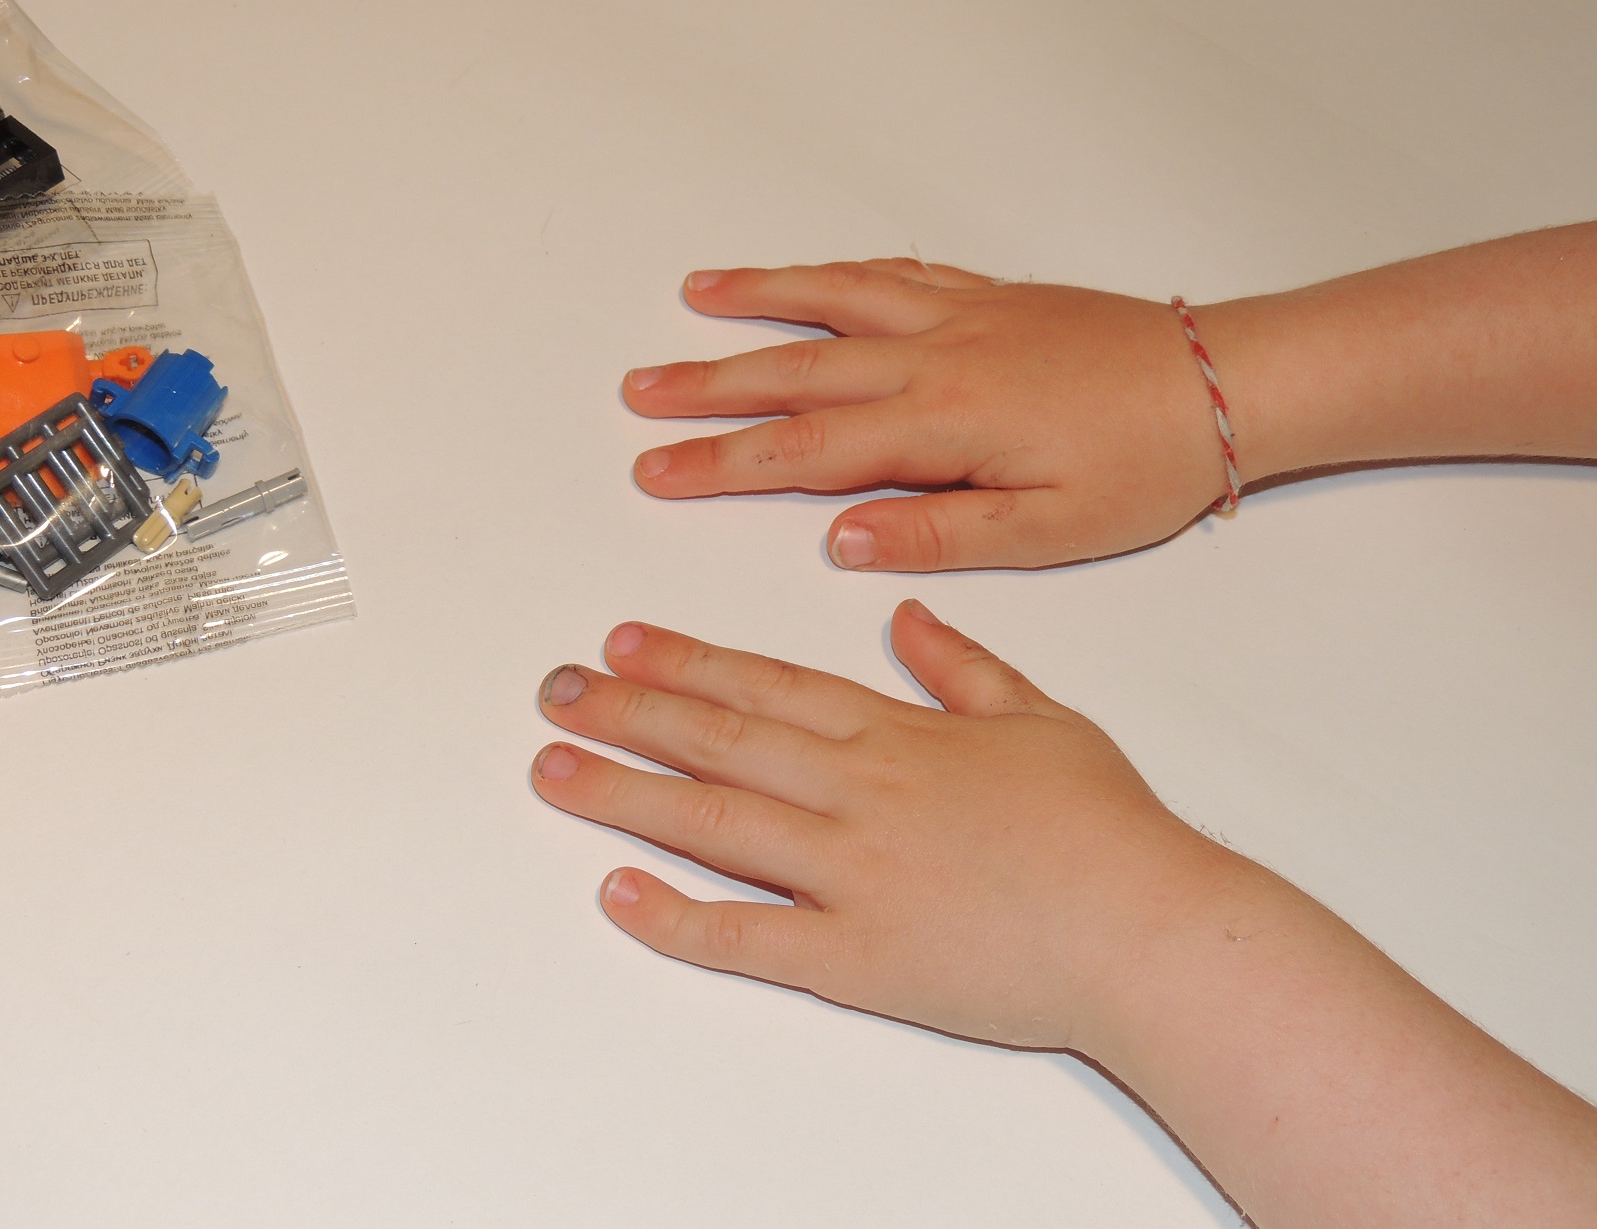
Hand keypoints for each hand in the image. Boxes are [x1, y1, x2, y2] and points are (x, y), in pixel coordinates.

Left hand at [531, 600, 1233, 1049]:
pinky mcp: (855, 957)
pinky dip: (676, 916)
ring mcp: (849, 875)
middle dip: (628, 711)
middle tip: (556, 691)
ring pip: (712, 822)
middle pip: (718, 741)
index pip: (766, 685)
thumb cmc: (1107, 828)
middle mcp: (858, 793)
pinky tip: (616, 891)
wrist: (1149, 930)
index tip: (623, 642)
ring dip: (623, 792)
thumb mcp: (1042, 718)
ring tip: (553, 769)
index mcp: (898, 735)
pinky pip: (747, 935)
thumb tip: (909, 615)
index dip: (687, 660)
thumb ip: (964, 665)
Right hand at [623, 260, 1235, 570]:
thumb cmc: (1145, 467)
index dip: (721, 462)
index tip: (656, 469)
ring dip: (760, 301)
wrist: (1226, 385)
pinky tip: (806, 277)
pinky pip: (892, 274)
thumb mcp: (1048, 532)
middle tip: (640, 392)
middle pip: (798, 371)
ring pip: (836, 303)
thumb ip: (938, 534)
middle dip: (710, 384)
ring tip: (695, 298)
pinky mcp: (988, 298)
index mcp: (943, 426)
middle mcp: (936, 358)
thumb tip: (839, 539)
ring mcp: (959, 318)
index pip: (806, 450)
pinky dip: (837, 274)